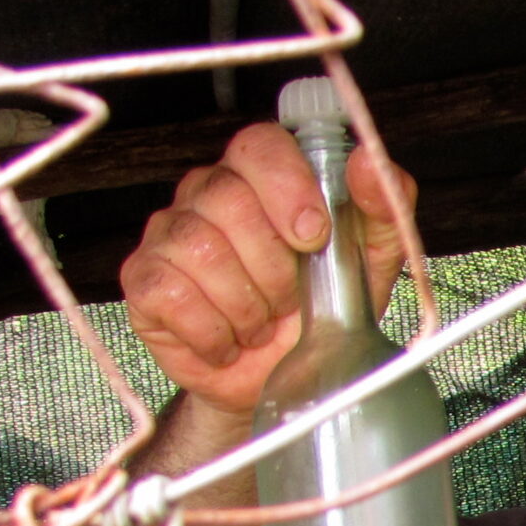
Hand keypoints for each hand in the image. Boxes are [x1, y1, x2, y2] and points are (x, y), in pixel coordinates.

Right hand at [119, 122, 418, 417]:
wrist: (284, 380)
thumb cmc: (324, 310)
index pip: (259, 146)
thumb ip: (382, 207)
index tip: (314, 236)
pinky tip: (230, 339)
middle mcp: (208, 192)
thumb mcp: (371, 262)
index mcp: (263, 176)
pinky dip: (211, 329)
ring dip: (245, 302)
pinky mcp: (143, 279)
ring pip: (199, 247)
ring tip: (261, 322)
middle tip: (289, 298)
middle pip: (228, 198)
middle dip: (273, 265)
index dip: (287, 187)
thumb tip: (369, 162)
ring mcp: (170, 233)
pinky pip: (169, 291)